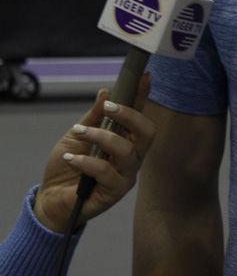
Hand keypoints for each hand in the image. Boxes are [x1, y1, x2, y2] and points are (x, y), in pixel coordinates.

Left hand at [33, 73, 155, 232]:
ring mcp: (125, 175)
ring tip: (79, 132)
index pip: (139, 115)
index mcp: (125, 140)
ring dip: (101, 137)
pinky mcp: (114, 193)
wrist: (50, 198)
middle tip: (109, 107)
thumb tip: (106, 92)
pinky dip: (86, 161)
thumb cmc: (67, 166)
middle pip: (147, 132)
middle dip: (130, 115)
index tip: (144, 77)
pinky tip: (71, 158)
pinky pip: (105, 172)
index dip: (143, 97)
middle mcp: (131, 157)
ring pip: (126, 151)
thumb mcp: (77, 135)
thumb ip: (94, 116)